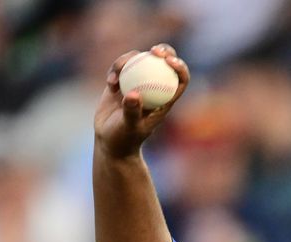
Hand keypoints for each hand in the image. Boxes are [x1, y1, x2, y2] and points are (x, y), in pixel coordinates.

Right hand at [93, 44, 189, 159]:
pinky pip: (121, 67)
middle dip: (164, 51)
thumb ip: (132, 112)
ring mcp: (138, 82)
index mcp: (165, 99)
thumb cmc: (125, 138)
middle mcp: (154, 87)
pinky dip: (115, 70)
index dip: (180, 67)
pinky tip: (110, 83)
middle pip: (164, 63)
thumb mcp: (129, 127)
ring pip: (140, 59)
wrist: (110, 141)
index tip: (169, 61)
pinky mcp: (122, 81)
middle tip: (153, 51)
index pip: (180, 80)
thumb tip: (133, 94)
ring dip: (129, 60)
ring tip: (116, 78)